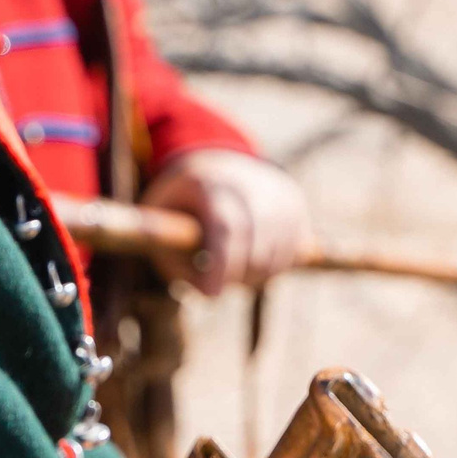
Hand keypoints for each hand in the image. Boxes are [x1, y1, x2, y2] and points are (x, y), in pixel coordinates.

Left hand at [140, 149, 309, 296]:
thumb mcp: (161, 221)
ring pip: (276, 258)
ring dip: (253, 277)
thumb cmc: (184, 202)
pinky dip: (271, 268)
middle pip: (255, 248)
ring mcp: (279, 197)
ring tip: (230, 270)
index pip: (226, 228)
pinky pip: (292, 256)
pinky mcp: (296, 209)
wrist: (221, 162)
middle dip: (236, 278)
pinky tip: (251, 261)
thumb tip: (209, 292)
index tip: (212, 295)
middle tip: (215, 286)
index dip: (221, 266)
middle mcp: (252, 185)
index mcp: (212, 183)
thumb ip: (174, 258)